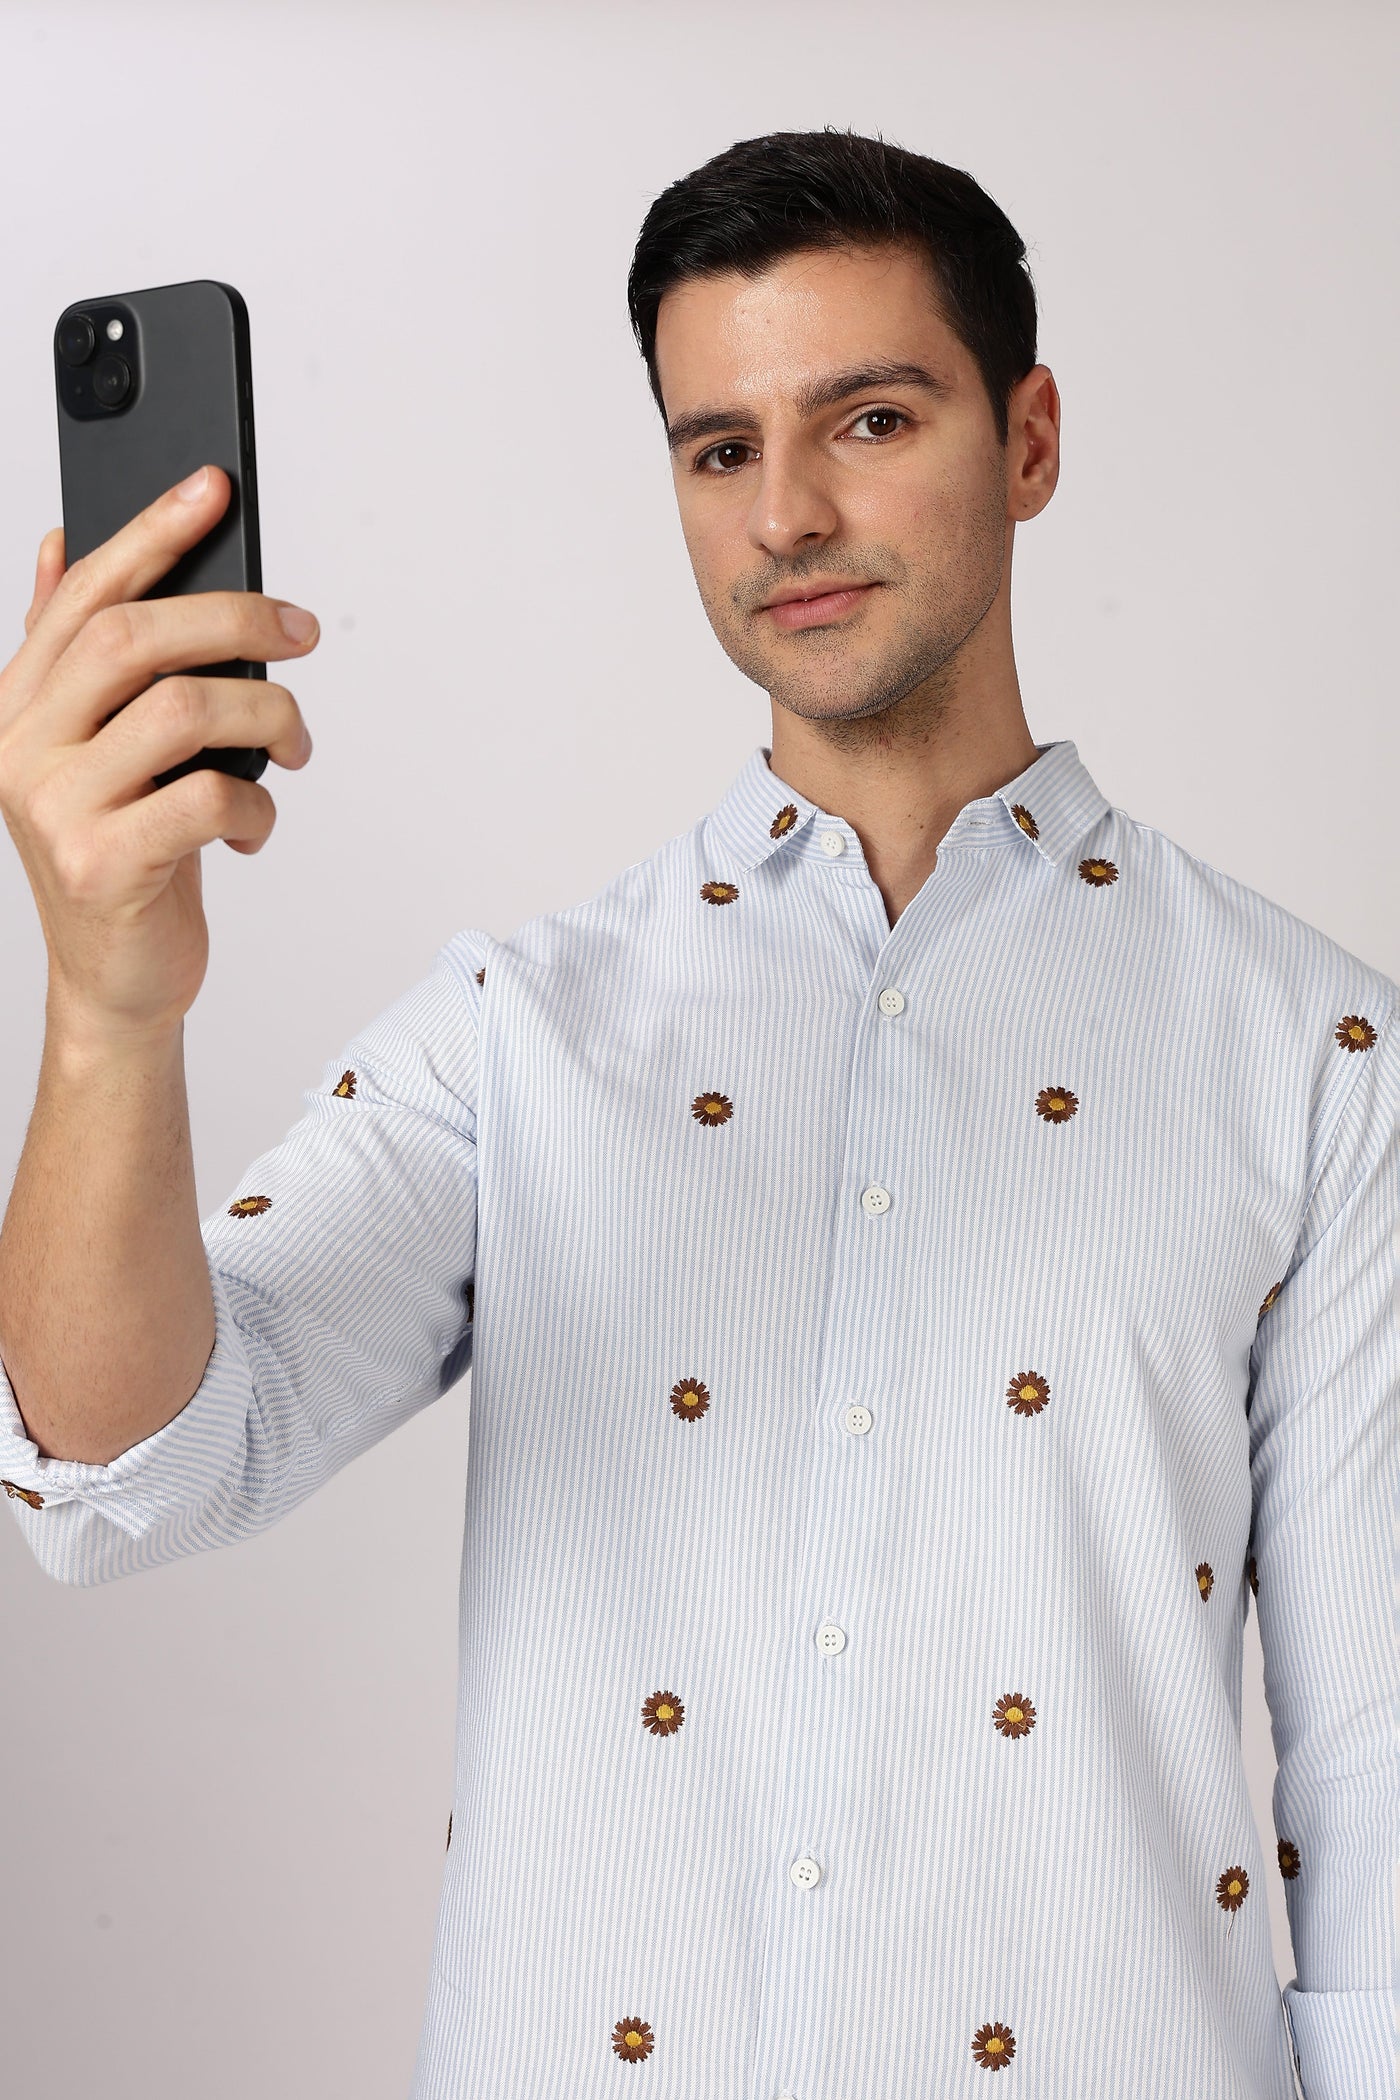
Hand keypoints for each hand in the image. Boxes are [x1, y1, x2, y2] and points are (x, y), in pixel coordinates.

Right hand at [0, 463, 318, 1047]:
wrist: (114, 981)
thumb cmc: (123, 857)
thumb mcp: (97, 750)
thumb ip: (73, 657)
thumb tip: (60, 545)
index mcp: (18, 703)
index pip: (86, 593)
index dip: (152, 532)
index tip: (213, 487)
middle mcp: (21, 745)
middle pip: (136, 639)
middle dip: (236, 621)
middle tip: (301, 632)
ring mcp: (54, 805)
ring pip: (183, 710)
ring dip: (266, 718)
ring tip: (294, 747)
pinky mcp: (101, 864)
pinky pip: (206, 797)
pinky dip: (256, 804)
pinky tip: (254, 824)